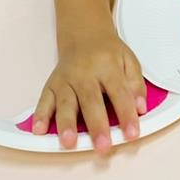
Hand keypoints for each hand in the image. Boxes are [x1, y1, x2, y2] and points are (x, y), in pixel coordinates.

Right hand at [32, 32, 146, 153]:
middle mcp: (85, 73)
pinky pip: (45, 100)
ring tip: (68, 142)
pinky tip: (39, 130)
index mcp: (107, 67)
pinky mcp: (52, 84)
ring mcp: (66, 79)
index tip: (132, 134)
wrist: (84, 33)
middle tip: (102, 146)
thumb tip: (140, 107)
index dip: (126, 115)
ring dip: (66, 124)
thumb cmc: (107, 53)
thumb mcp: (129, 61)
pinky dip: (41, 115)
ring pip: (66, 102)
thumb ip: (136, 85)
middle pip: (91, 101)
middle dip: (96, 125)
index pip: (119, 93)